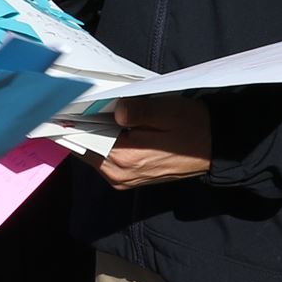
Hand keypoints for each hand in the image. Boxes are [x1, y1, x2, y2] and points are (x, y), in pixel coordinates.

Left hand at [86, 97, 211, 189]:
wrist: (213, 147)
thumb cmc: (191, 127)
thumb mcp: (166, 112)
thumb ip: (137, 111)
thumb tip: (114, 110)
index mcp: (124, 159)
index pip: (84, 140)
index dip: (74, 120)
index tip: (67, 104)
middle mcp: (118, 174)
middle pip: (85, 147)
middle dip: (83, 125)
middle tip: (84, 102)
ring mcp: (122, 179)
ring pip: (93, 153)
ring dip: (94, 133)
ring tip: (97, 110)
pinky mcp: (128, 178)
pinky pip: (105, 158)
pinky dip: (103, 142)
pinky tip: (111, 125)